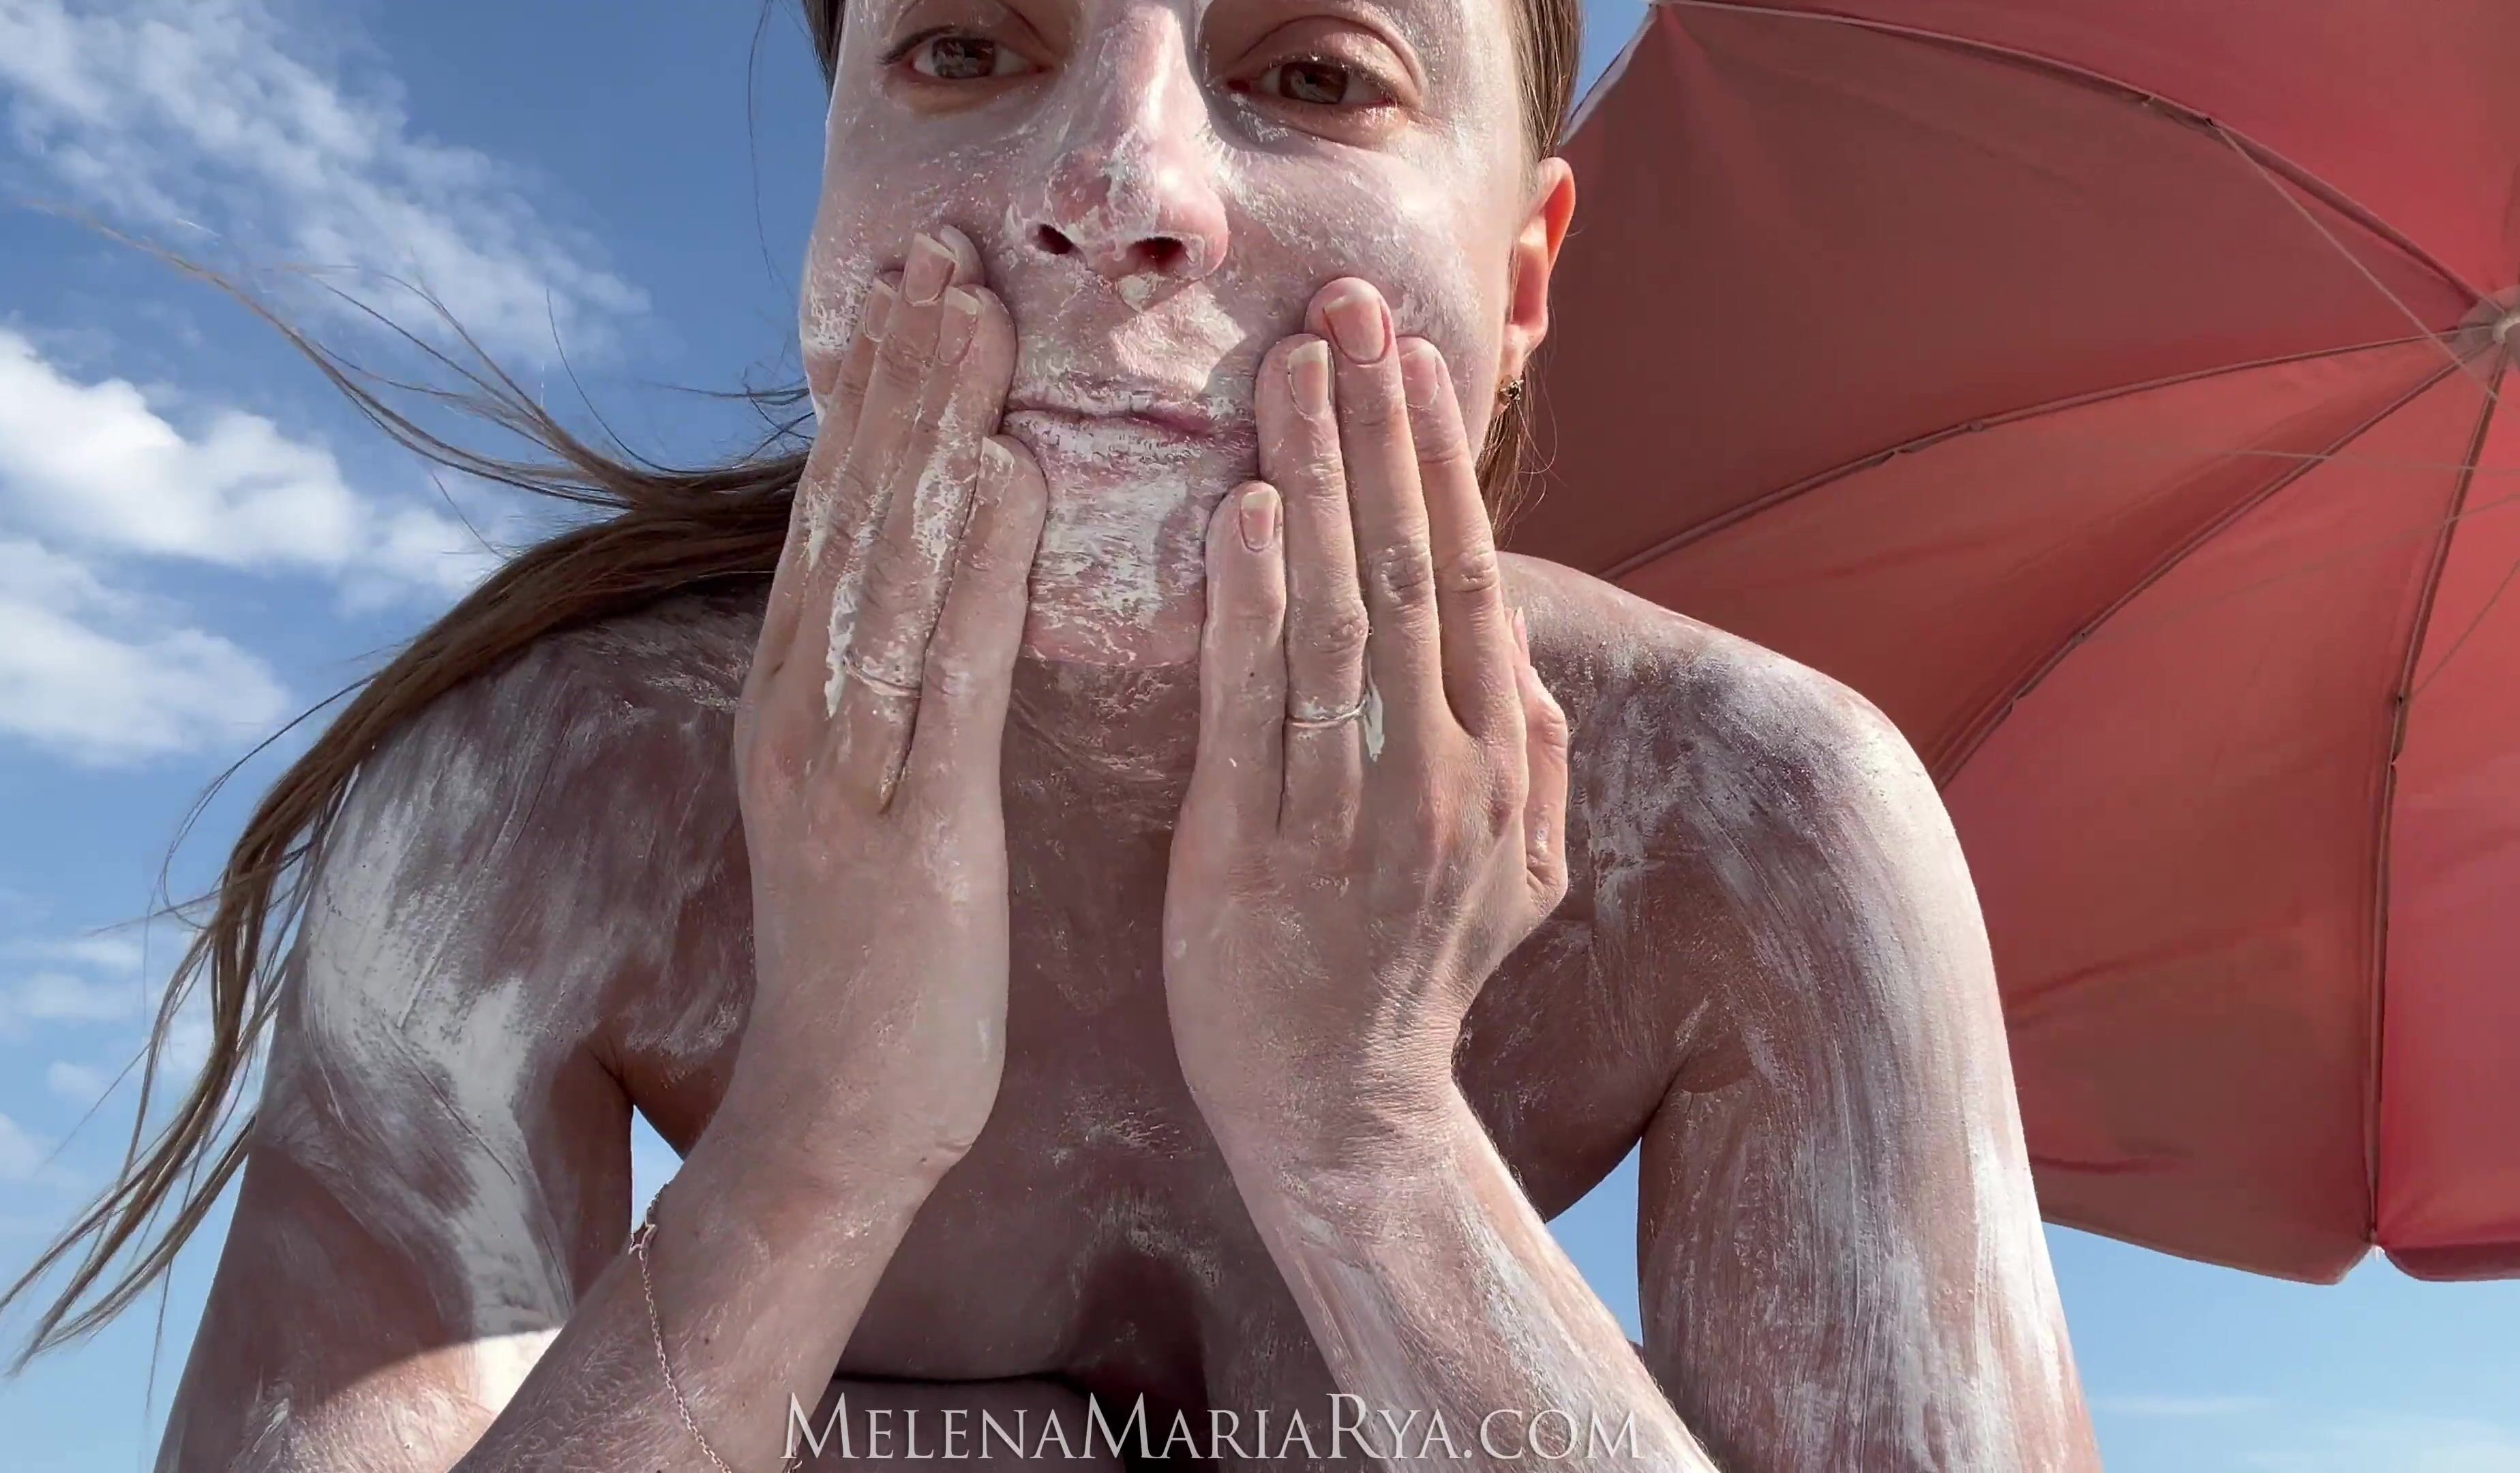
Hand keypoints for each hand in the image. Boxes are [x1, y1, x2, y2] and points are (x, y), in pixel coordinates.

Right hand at [725, 226, 1046, 1189]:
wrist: (840, 1112)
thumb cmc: (881, 957)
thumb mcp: (873, 801)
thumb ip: (892, 693)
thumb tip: (935, 583)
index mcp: (796, 704)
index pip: (835, 522)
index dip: (871, 402)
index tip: (912, 294)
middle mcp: (800, 714)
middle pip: (849, 516)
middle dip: (894, 381)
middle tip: (937, 257)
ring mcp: (842, 770)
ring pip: (886, 569)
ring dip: (928, 434)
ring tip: (970, 320)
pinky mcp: (906, 832)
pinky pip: (944, 678)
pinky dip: (975, 572)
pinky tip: (1013, 480)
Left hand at [1162, 278, 1571, 1169]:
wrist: (1344, 1115)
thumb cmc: (1418, 982)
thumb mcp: (1525, 880)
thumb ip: (1540, 759)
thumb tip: (1528, 651)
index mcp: (1498, 764)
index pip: (1472, 577)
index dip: (1439, 459)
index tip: (1410, 356)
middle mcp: (1438, 774)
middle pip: (1411, 566)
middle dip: (1378, 427)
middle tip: (1345, 305)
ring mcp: (1349, 812)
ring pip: (1338, 614)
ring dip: (1318, 478)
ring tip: (1290, 366)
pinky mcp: (1253, 850)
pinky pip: (1256, 709)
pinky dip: (1256, 605)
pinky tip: (1247, 513)